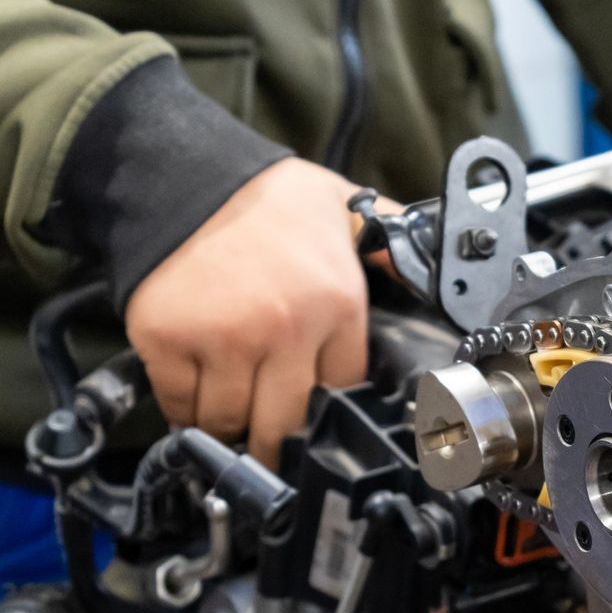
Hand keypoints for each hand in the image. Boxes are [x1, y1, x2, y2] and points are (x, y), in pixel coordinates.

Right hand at [125, 158, 368, 467]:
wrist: (181, 171)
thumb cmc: (263, 196)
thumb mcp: (345, 210)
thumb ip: (391, 250)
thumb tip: (443, 274)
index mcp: (337, 303)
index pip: (344, 391)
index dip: (327, 407)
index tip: (315, 413)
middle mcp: (286, 327)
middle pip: (285, 426)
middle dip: (277, 441)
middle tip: (269, 438)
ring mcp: (225, 337)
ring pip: (228, 422)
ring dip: (227, 425)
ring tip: (229, 411)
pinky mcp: (169, 340)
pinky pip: (179, 403)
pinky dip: (182, 406)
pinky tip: (192, 393)